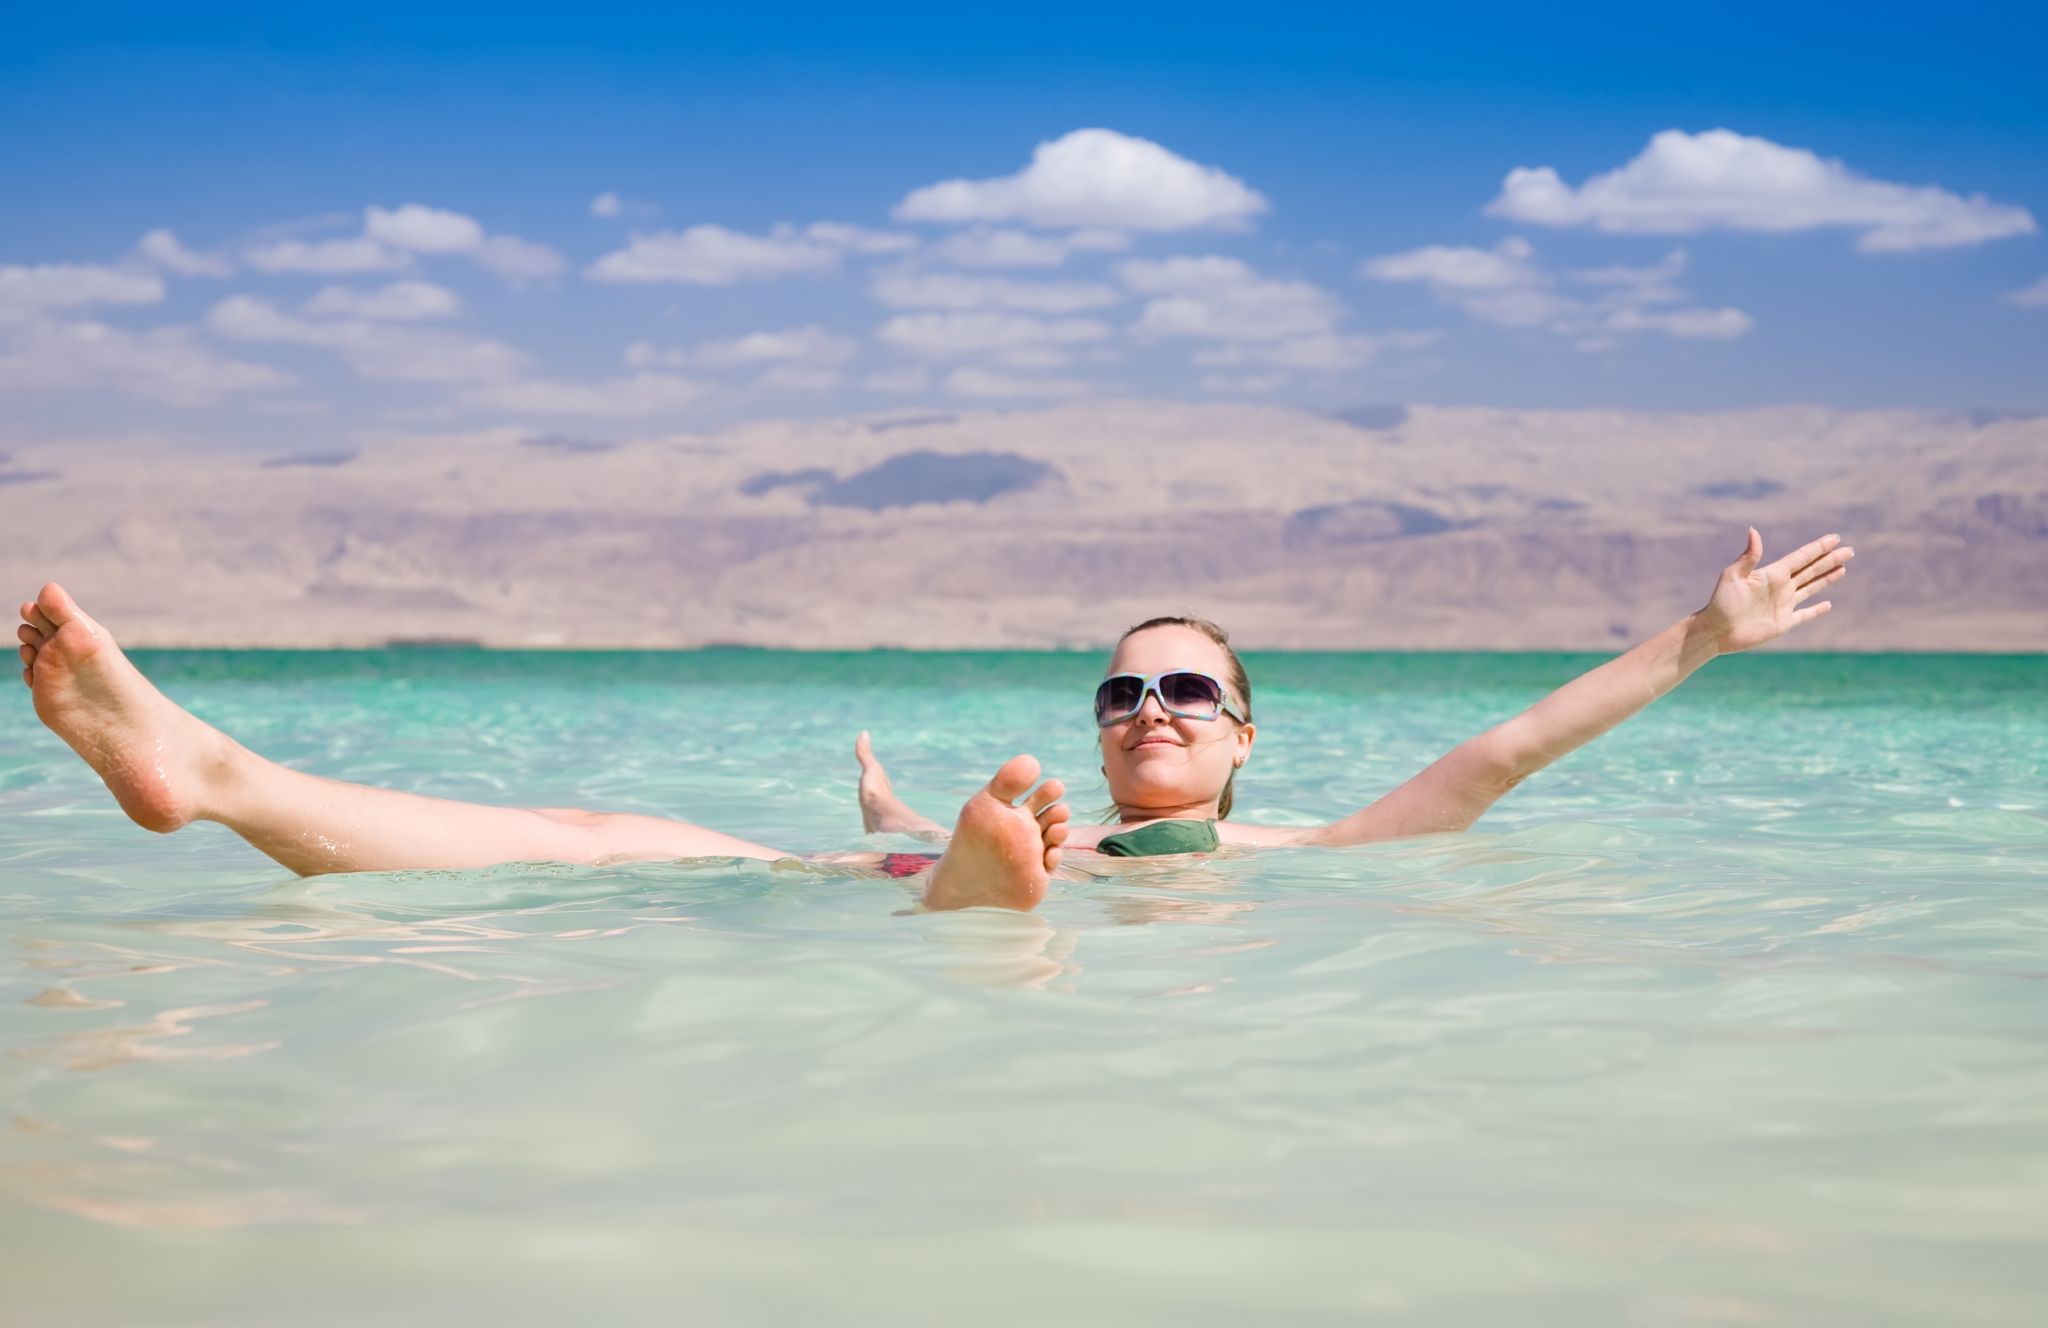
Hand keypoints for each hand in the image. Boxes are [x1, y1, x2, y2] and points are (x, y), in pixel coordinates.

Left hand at [1699, 528, 1852, 653]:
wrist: (1715, 630)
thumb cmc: (1721, 602)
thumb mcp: (1733, 575)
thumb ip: (1749, 556)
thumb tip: (1753, 530)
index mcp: (1772, 574)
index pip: (1801, 557)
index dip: (1818, 548)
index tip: (1835, 538)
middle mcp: (1781, 587)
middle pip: (1812, 570)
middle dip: (1830, 560)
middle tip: (1849, 550)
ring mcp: (1784, 605)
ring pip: (1812, 588)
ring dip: (1828, 578)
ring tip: (1843, 568)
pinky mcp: (1784, 622)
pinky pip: (1805, 614)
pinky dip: (1817, 610)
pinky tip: (1828, 605)